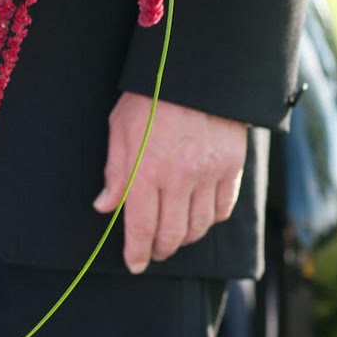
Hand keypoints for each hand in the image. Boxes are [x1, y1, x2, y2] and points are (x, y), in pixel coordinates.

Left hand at [93, 93, 246, 273]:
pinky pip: (222, 209)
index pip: (140, 226)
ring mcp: (209, 175)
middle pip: (172, 234)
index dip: (136, 251)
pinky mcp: (232, 169)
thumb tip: (104, 206)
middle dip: (160, 249)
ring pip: (199, 226)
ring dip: (185, 238)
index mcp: (146, 170)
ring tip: (173, 237)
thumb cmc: (149, 98)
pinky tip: (198, 217)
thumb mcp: (120, 129)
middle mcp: (180, 178)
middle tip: (152, 252)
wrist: (195, 73)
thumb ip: (114, 172)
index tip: (134, 264)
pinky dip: (209, 220)